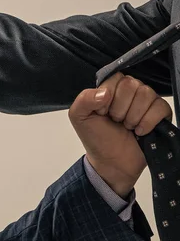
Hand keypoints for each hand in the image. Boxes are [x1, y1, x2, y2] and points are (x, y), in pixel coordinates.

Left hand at [69, 72, 171, 197]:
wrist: (112, 162)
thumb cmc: (96, 138)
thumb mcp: (79, 117)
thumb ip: (84, 99)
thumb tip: (105, 92)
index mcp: (110, 88)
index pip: (116, 77)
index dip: (108, 96)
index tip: (102, 112)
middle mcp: (129, 91)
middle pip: (132, 84)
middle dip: (121, 108)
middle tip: (116, 120)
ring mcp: (146, 102)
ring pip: (147, 93)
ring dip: (134, 116)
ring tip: (127, 126)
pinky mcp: (160, 114)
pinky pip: (161, 106)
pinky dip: (148, 122)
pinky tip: (139, 131)